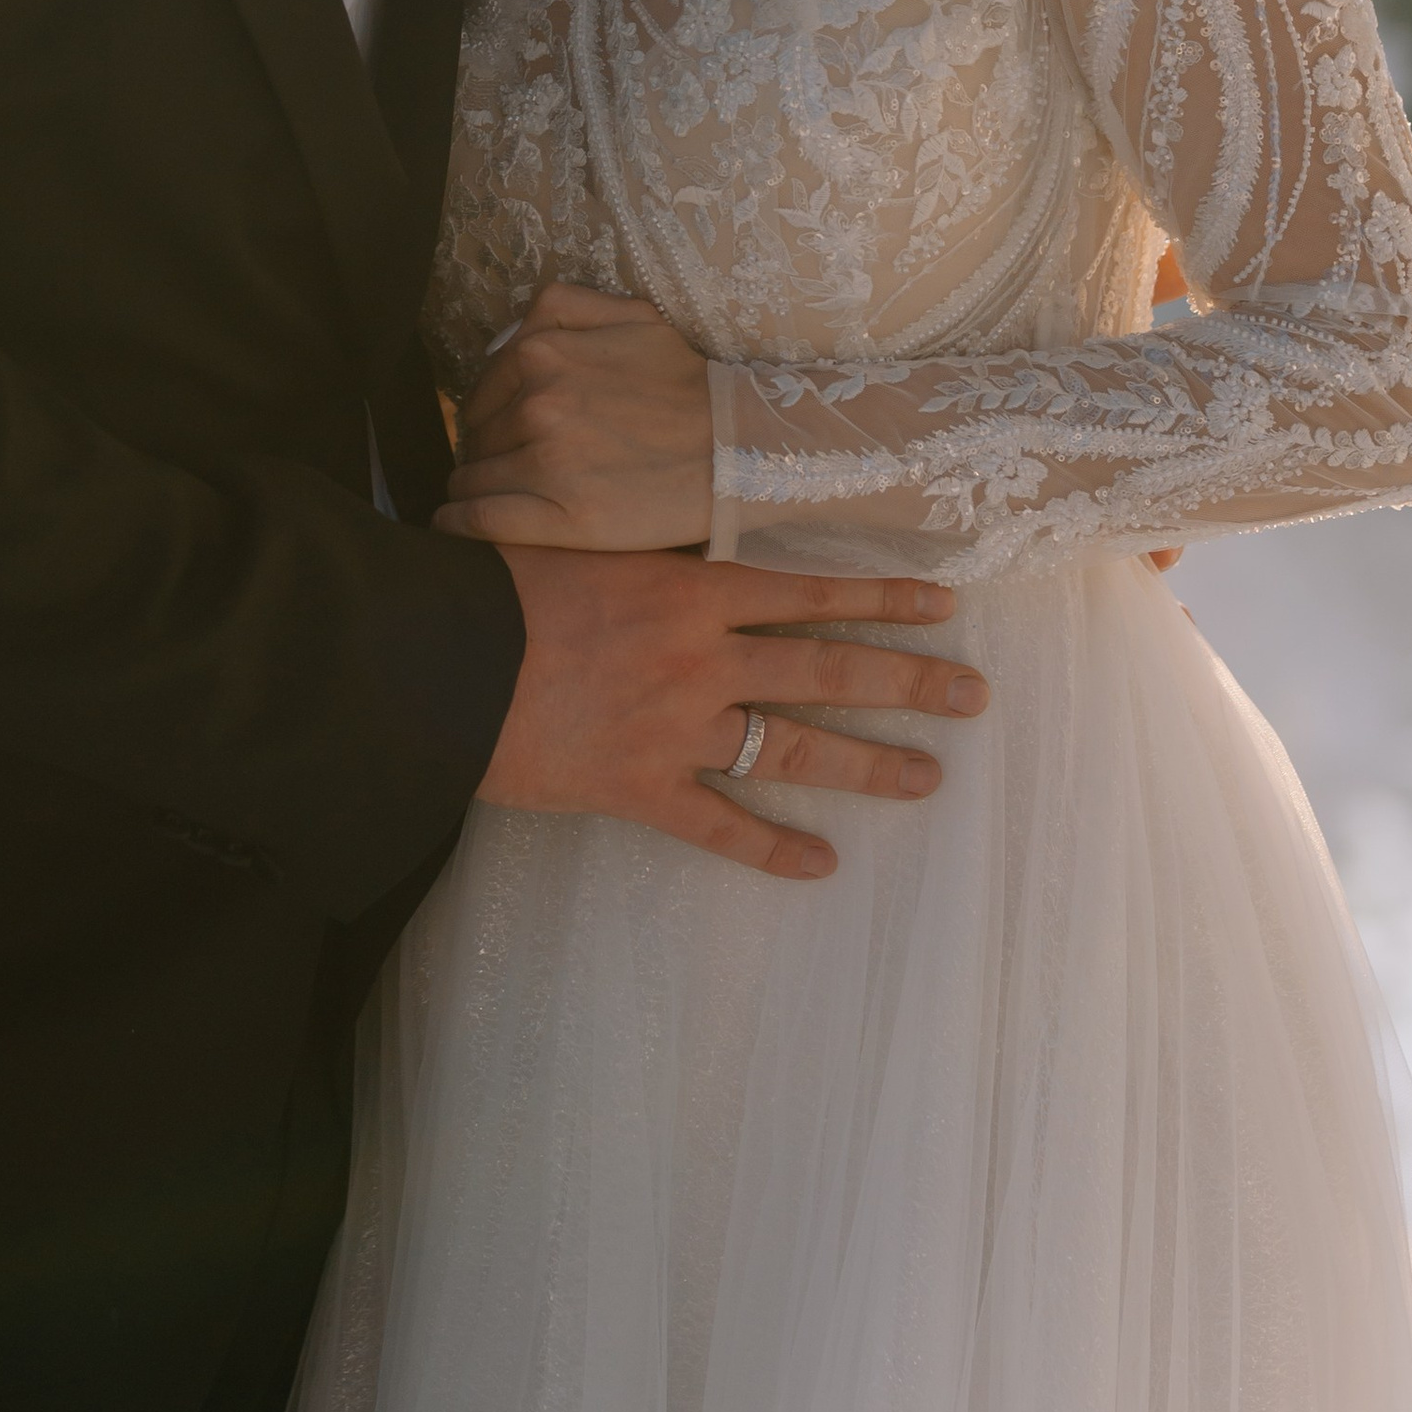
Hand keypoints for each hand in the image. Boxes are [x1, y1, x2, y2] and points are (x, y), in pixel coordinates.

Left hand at [440, 284, 710, 549]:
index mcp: (541, 351)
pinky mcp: (559, 517)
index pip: (481, 393)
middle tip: (504, 469)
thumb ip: (562, 308)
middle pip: (475, 436)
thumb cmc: (688, 384)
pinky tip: (452, 526)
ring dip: (473, 487)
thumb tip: (513, 334)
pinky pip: (479, 520)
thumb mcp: (630, 314)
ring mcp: (544, 461)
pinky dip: (457, 524)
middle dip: (483, 451)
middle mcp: (535, 401)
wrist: (741, 449)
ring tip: (490, 497)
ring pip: (472, 477)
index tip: (500, 436)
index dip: (487, 417)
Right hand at [479, 543, 987, 883]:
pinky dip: (773, 847)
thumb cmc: (496, 589)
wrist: (438, 658)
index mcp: (687, 588)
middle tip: (974, 695)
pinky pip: (722, 825)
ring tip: (929, 776)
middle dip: (909, 681)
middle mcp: (700, 656)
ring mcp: (676, 726)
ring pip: (796, 746)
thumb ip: (642, 562)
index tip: (946, 602)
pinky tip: (821, 863)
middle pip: (828, 667)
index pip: (808, 590)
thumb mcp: (580, 547)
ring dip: (869, 763)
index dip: (882, 595)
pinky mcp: (640, 787)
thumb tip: (680, 559)